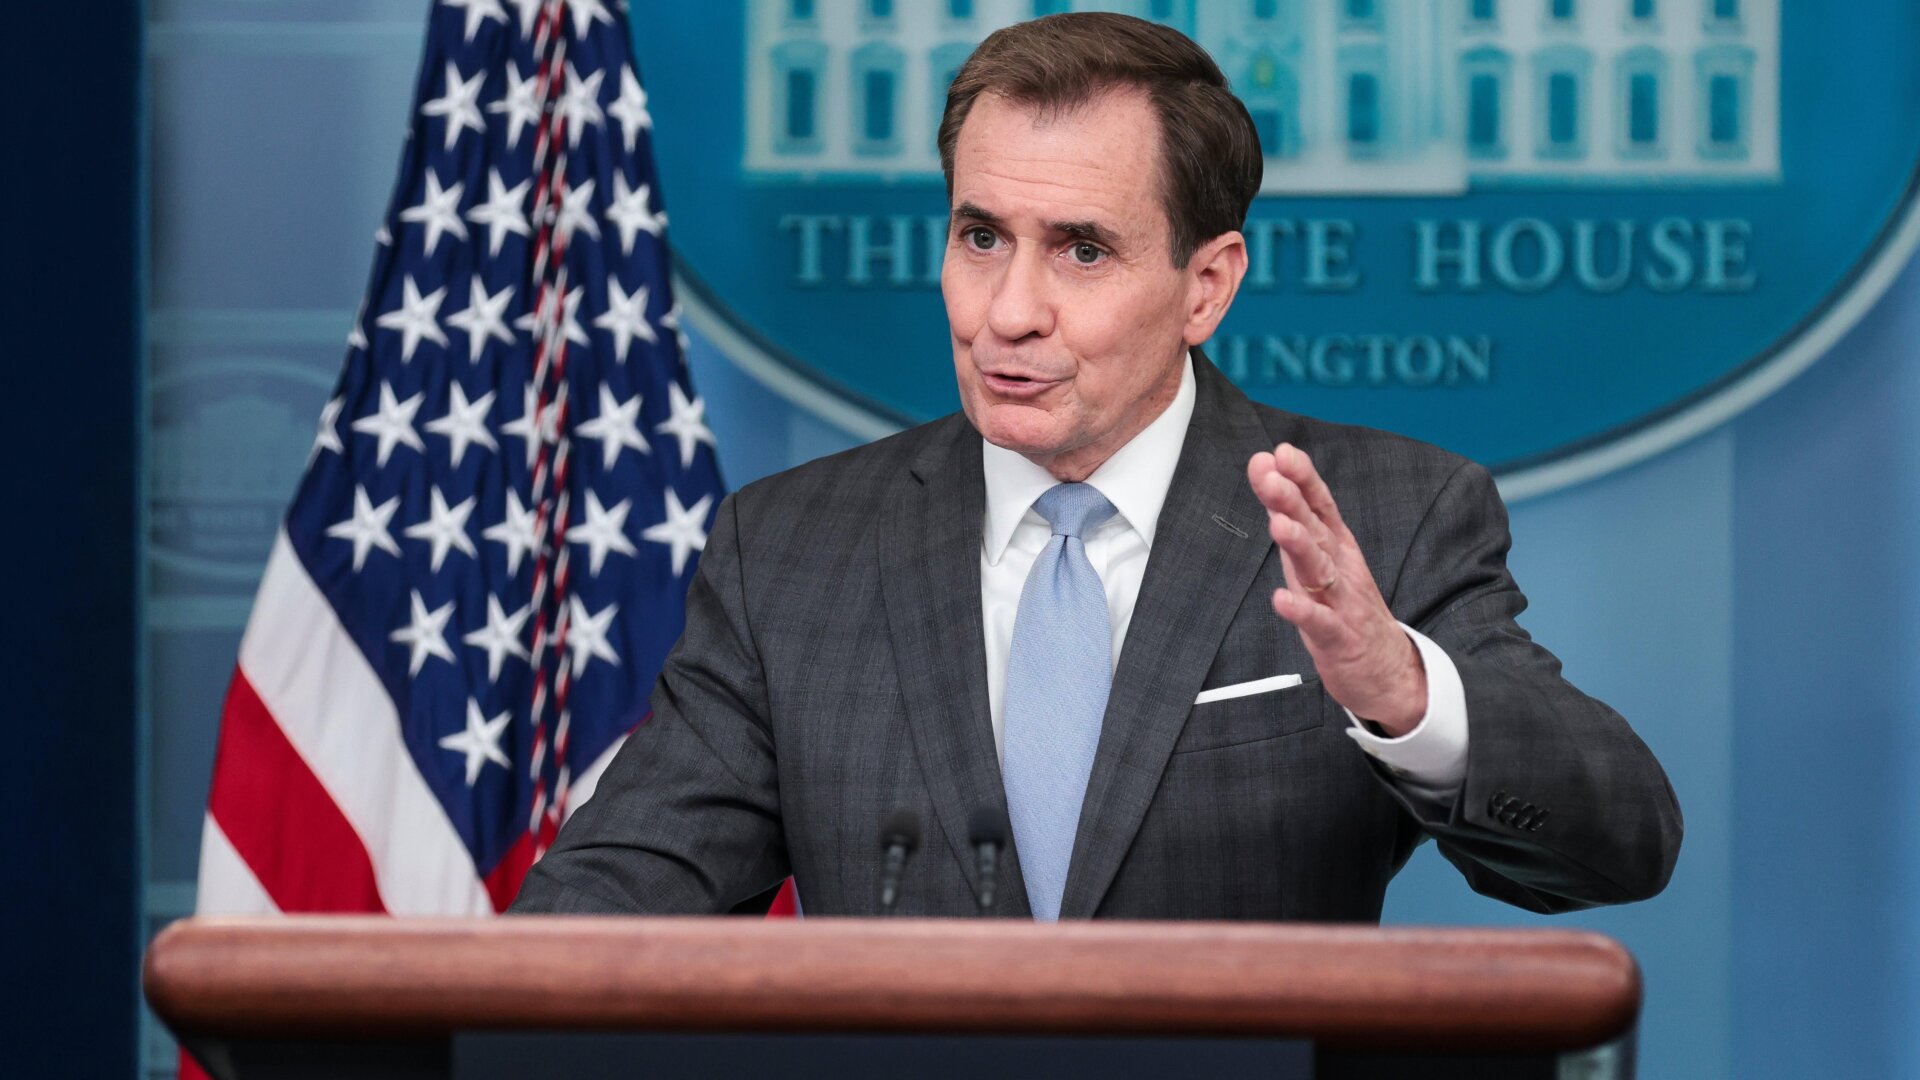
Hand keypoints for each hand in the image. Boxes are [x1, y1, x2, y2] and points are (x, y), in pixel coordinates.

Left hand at [1246, 444, 1426, 734]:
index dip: (1302, 479)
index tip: (1280, 453)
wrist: (1389, 670)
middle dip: (1292, 501)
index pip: (1320, 505)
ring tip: (1279, 526)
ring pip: (1319, 569)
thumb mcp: (1322, 558)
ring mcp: (1342, 602)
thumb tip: (1270, 475)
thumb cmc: (1346, 608)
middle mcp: (1341, 568)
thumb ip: (1295, 519)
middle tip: (1272, 477)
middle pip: (1316, 529)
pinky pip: (1319, 622)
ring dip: (1299, 545)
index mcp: (1337, 547)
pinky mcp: (1340, 637)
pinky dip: (1300, 611)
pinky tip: (1282, 599)